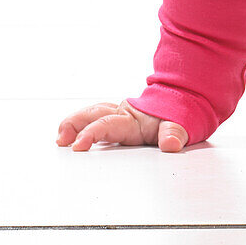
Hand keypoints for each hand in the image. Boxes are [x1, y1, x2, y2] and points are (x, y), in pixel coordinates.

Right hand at [55, 100, 188, 152]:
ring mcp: (119, 116)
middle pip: (92, 115)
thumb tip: (171, 144)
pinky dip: (81, 124)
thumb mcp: (183, 125)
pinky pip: (96, 118)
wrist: (185, 99)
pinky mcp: (118, 120)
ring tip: (60, 137)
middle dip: (73, 125)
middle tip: (60, 140)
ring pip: (91, 114)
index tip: (79, 145)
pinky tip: (70, 135)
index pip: (107, 125)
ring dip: (73, 123)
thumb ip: (174, 133)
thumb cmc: (181, 114)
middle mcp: (123, 115)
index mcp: (133, 119)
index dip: (92, 134)